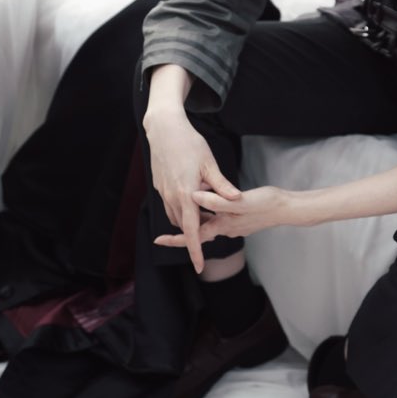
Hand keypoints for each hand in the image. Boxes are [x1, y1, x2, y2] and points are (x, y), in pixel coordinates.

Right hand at [144, 108, 239, 271]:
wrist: (164, 129)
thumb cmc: (189, 144)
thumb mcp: (210, 164)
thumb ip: (222, 185)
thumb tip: (236, 200)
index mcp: (186, 194)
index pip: (192, 231)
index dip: (196, 251)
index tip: (199, 267)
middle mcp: (172, 197)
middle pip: (186, 226)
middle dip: (198, 232)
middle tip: (217, 227)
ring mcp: (163, 192)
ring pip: (177, 216)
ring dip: (190, 220)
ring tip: (207, 213)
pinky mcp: (159, 186)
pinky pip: (171, 206)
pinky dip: (182, 210)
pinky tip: (194, 200)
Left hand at [154, 185, 292, 248]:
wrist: (287, 208)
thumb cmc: (266, 204)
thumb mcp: (240, 201)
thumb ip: (216, 201)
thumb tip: (193, 198)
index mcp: (223, 224)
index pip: (194, 236)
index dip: (175, 239)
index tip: (158, 241)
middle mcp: (226, 228)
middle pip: (198, 232)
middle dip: (182, 231)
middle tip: (163, 229)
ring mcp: (234, 225)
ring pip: (209, 224)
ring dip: (196, 220)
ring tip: (182, 210)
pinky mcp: (240, 218)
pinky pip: (218, 218)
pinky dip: (209, 213)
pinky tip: (208, 202)